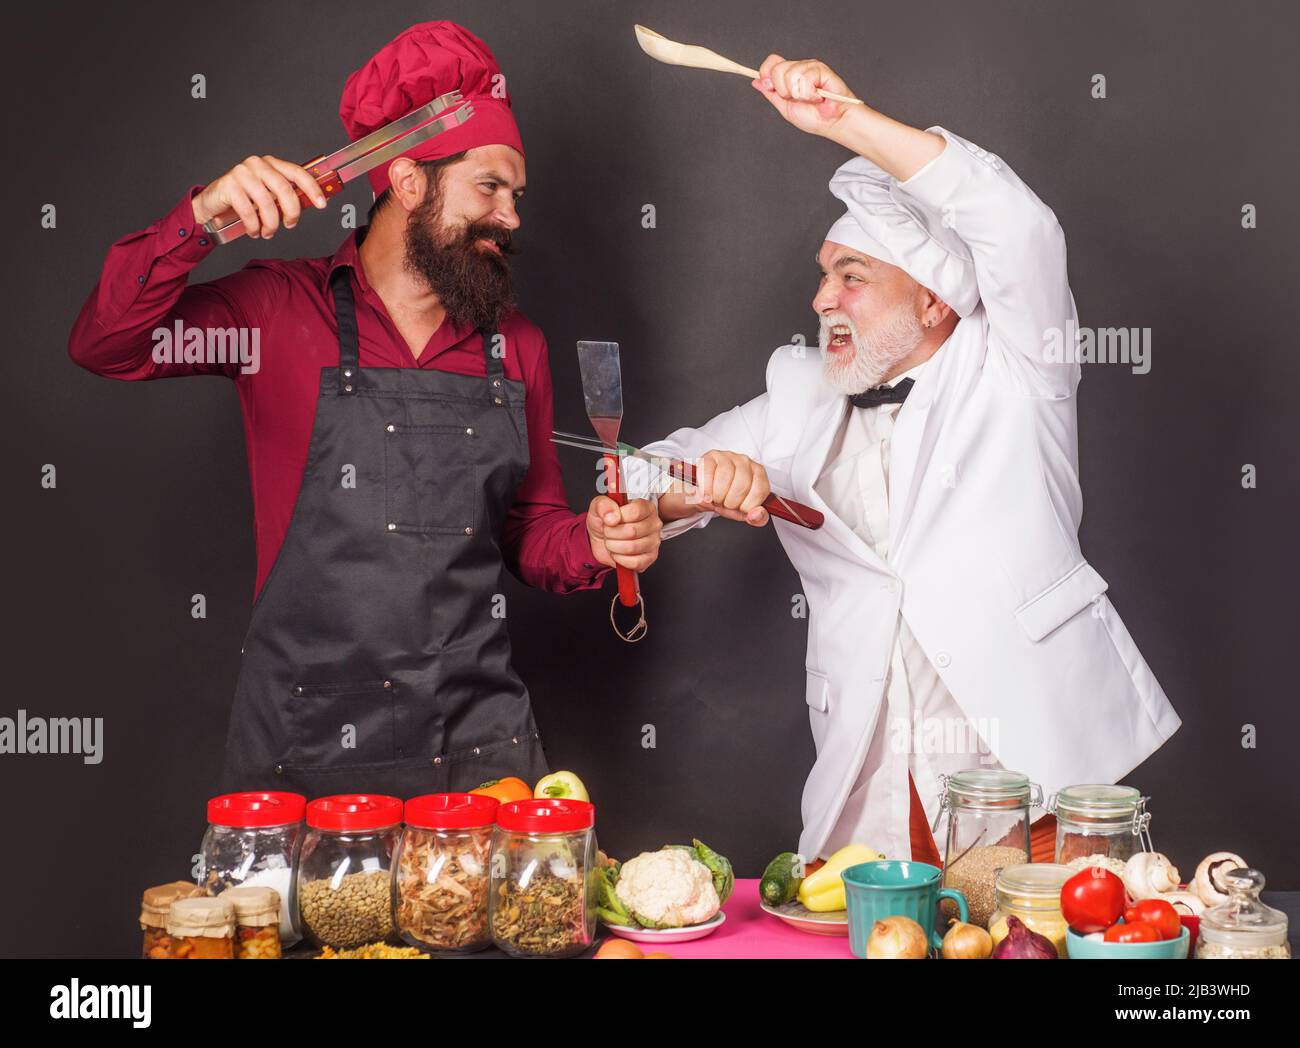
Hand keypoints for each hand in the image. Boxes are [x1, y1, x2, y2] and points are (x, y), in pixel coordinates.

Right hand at [191, 155, 328, 238]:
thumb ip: (287, 196)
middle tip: (290, 224)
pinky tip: (254, 231)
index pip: (298, 173)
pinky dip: (254, 227)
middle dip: (291, 212)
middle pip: (285, 189)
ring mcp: (242, 173)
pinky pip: (249, 211)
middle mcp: (257, 164)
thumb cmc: (245, 200)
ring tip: (267, 232)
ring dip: (271, 224)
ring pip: (267, 203)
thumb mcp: (269, 196)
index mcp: (271, 164)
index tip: (322, 204)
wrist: (213, 204)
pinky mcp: (229, 185)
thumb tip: (314, 202)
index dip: (312, 188)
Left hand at [586, 496, 662, 571]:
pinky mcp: (650, 558)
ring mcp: (653, 541)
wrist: (601, 537)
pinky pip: (635, 562)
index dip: (618, 517)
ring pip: (632, 548)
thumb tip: (612, 516)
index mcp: (645, 507)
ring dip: (614, 547)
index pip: (636, 512)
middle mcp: (653, 523)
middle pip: (632, 531)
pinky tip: (617, 553)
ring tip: (611, 542)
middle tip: (607, 532)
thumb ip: (603, 506)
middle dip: (612, 533)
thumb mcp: (598, 506)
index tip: (609, 519)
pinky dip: (620, 559)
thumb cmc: (604, 520)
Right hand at [665, 450, 769, 526]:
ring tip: (716, 498)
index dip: (747, 506)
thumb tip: (756, 515)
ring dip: (717, 496)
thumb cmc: (728, 499)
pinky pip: (708, 473)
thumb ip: (756, 517)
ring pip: (725, 478)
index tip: (740, 508)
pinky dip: (706, 489)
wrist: (708, 494)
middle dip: (730, 502)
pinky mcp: (711, 456)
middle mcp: (745, 461)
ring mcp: (727, 456)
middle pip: (741, 485)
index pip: (759, 491)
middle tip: (726, 503)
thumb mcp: (744, 511)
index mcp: (759, 473)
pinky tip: (707, 494)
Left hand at [752, 55, 857, 137]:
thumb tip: (756, 82)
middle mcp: (798, 68)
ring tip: (810, 99)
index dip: (766, 74)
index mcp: (788, 75)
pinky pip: (804, 79)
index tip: (772, 89)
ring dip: (798, 94)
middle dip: (784, 91)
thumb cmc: (813, 117)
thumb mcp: (785, 107)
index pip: (771, 62)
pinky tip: (818, 97)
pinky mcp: (820, 69)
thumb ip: (771, 94)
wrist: (832, 122)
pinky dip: (809, 94)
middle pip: (776, 69)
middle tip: (798, 99)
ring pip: (789, 75)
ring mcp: (809, 66)